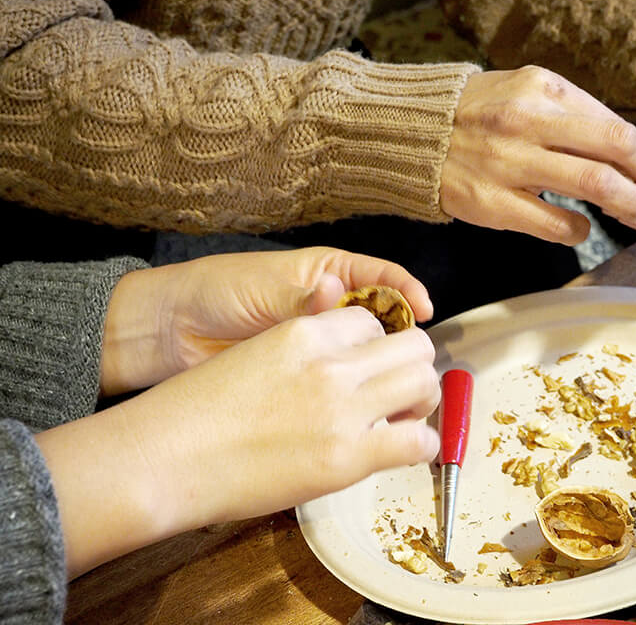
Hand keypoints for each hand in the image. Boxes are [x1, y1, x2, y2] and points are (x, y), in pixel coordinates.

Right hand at [38, 307, 441, 576]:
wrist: (161, 456)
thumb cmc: (194, 413)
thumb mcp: (255, 358)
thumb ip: (301, 355)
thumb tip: (329, 371)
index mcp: (305, 332)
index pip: (373, 320)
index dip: (378, 345)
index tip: (373, 366)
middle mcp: (331, 361)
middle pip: (413, 344)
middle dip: (413, 365)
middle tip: (399, 392)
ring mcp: (342, 406)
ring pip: (424, 382)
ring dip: (421, 400)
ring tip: (403, 419)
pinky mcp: (347, 455)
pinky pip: (418, 440)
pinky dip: (421, 445)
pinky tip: (403, 451)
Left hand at [100, 247, 432, 394]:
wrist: (171, 333)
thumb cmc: (214, 293)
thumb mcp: (263, 289)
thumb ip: (303, 298)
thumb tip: (337, 294)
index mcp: (327, 274)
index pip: (382, 278)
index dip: (407, 292)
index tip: (424, 311)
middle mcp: (331, 308)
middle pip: (385, 321)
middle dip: (403, 337)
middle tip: (414, 360)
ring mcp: (321, 345)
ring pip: (369, 356)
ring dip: (384, 369)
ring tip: (395, 384)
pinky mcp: (308, 376)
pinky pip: (344, 383)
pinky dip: (358, 392)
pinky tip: (367, 403)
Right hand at [440, 66, 635, 244]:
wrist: (413, 136)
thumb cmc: (476, 115)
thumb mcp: (522, 90)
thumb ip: (569, 111)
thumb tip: (624, 144)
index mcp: (540, 88)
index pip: (612, 121)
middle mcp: (526, 121)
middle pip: (615, 147)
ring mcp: (508, 163)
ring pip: (593, 184)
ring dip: (625, 202)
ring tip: (630, 211)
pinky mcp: (491, 202)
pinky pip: (554, 224)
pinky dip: (578, 230)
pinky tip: (579, 227)